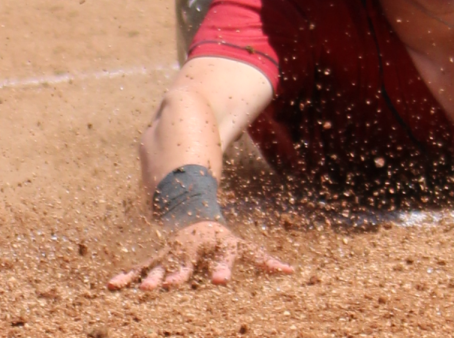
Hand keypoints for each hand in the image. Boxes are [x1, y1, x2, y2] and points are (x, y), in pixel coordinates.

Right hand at [107, 221, 292, 290]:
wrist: (195, 215)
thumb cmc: (224, 239)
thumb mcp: (244, 246)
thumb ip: (264, 260)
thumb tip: (291, 271)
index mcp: (217, 244)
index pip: (223, 256)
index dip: (222, 268)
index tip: (221, 282)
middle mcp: (193, 247)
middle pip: (187, 261)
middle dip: (180, 273)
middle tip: (173, 286)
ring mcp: (172, 251)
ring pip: (161, 264)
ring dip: (152, 276)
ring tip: (145, 290)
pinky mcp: (156, 258)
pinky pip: (139, 266)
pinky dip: (126, 275)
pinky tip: (111, 287)